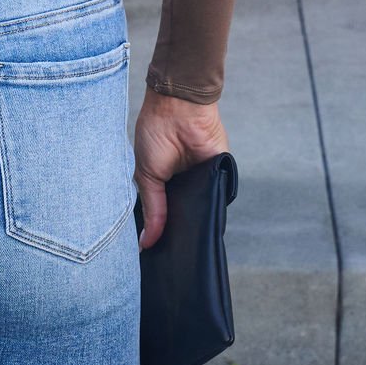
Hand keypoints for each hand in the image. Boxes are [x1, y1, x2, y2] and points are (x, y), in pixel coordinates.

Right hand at [133, 89, 229, 250]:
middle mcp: (182, 184)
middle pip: (182, 216)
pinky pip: (218, 199)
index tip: (157, 256)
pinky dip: (211, 210)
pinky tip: (204, 224)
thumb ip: (152, 209)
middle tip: (174, 257)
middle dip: (178, 232)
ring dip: (195, 223)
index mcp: (161, 183)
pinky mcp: (220, 175)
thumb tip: (146, 242)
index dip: (160, 232)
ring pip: (200, 211)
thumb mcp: (147, 175)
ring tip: (188, 245)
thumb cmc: (156, 132)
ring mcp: (202, 181)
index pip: (162, 214)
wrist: (179, 107)